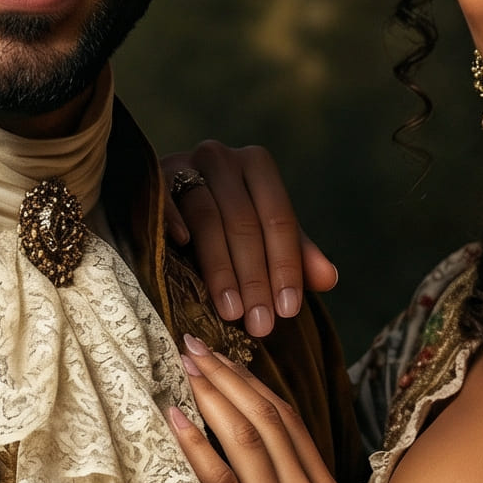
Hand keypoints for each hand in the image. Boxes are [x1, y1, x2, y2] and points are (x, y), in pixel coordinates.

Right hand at [160, 141, 337, 336]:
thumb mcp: (266, 235)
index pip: (278, 218)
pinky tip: (181, 246)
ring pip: (208, 217)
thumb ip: (296, 254)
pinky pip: (165, 199)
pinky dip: (174, 220)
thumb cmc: (226, 219)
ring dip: (221, 269)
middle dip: (255, 278)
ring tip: (231, 312)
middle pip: (244, 222)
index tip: (288, 311)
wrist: (170, 195)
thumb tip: (329, 279)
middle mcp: (222, 158)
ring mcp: (185, 163)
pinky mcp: (153, 177)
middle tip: (260, 324)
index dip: (285, 266)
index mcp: (257, 166)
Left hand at [168, 333, 370, 482]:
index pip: (288, 421)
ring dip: (210, 395)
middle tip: (193, 344)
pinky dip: (198, 444)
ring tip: (182, 365)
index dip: (253, 384)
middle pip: (266, 416)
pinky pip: (224, 481)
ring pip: (246, 437)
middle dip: (227, 375)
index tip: (224, 358)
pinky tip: (175, 418)